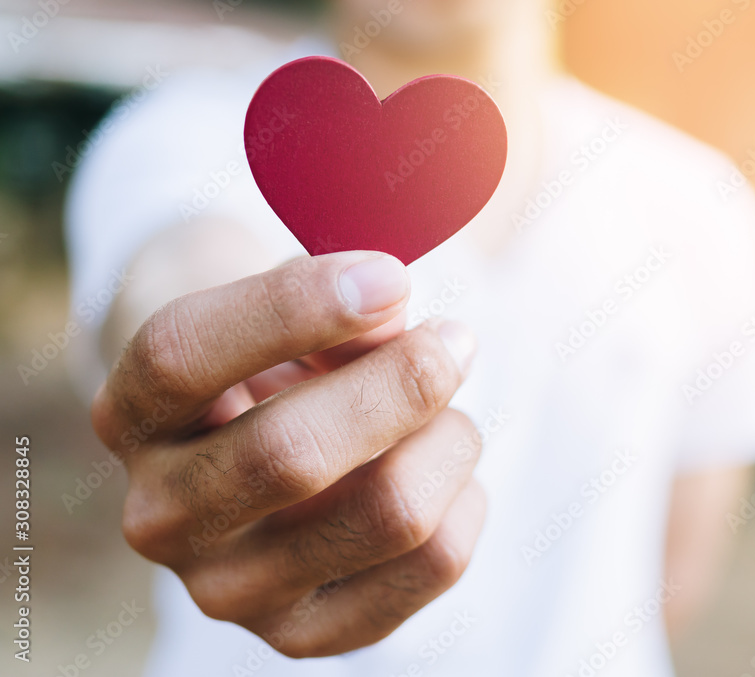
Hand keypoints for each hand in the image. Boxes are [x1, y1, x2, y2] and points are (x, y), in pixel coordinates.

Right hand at [90, 252, 485, 656]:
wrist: (262, 442)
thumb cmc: (274, 357)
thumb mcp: (284, 306)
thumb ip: (334, 312)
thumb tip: (406, 335)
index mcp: (134, 416)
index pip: (183, 356)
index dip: (294, 307)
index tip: (391, 275)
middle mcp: (162, 516)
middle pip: (292, 452)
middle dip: (404, 381)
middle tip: (455, 342)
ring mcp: (230, 591)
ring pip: (389, 512)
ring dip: (447, 439)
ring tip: (444, 413)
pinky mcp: (308, 635)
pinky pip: (436, 560)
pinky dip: (465, 497)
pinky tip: (439, 471)